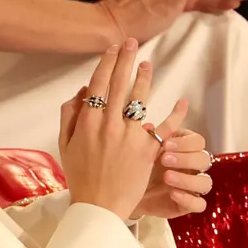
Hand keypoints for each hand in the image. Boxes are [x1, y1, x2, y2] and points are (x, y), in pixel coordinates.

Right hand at [57, 40, 171, 220]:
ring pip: (139, 99)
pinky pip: (164, 127)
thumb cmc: (80, 176)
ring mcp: (129, 136)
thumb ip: (69, 115)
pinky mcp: (148, 150)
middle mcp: (108, 125)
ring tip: (147, 63)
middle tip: (131, 42)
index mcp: (87, 123)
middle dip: (125, 60)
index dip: (106, 64)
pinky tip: (182, 100)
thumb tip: (81, 91)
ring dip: (144, 77)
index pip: (98, 85)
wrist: (99, 206)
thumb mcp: (65, 145)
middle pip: (119, 85)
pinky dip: (176, 114)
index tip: (112, 49)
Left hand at [130, 108, 212, 219]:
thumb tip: (149, 126)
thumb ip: (148, 138)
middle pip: (204, 159)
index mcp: (186, 149)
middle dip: (185, 158)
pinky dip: (188, 199)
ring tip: (167, 177)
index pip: (198, 141)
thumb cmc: (139, 166)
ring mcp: (193, 187)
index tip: (166, 144)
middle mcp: (193, 167)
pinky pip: (199, 204)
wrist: (128, 192)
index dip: (185, 142)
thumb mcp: (143, 151)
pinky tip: (173, 193)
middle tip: (164, 159)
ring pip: (205, 182)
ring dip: (187, 178)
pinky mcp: (189, 205)